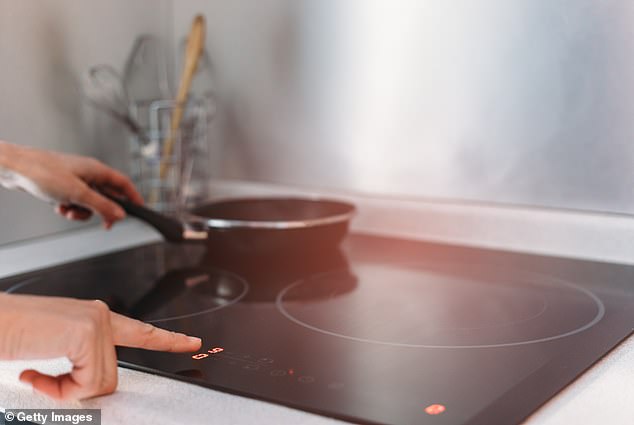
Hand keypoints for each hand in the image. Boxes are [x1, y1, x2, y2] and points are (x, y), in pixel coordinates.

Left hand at [0, 142, 142, 228]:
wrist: (14, 168)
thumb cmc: (43, 172)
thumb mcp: (77, 194)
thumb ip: (102, 206)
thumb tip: (120, 215)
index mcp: (96, 170)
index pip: (123, 184)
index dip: (133, 197)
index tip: (139, 209)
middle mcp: (88, 174)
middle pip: (107, 195)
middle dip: (102, 211)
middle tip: (104, 224)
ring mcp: (75, 180)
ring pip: (89, 202)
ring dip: (82, 211)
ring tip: (70, 211)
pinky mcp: (63, 186)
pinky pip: (75, 202)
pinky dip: (69, 208)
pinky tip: (59, 206)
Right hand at [0, 293, 201, 399]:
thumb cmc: (14, 334)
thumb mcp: (57, 347)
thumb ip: (82, 358)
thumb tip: (93, 384)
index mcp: (95, 318)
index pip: (140, 331)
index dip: (168, 340)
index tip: (192, 342)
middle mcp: (101, 316)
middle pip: (112, 375)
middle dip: (78, 389)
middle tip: (42, 379)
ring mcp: (97, 323)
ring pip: (100, 382)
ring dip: (64, 390)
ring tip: (37, 373)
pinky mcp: (88, 333)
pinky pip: (87, 383)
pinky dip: (58, 389)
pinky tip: (34, 371)